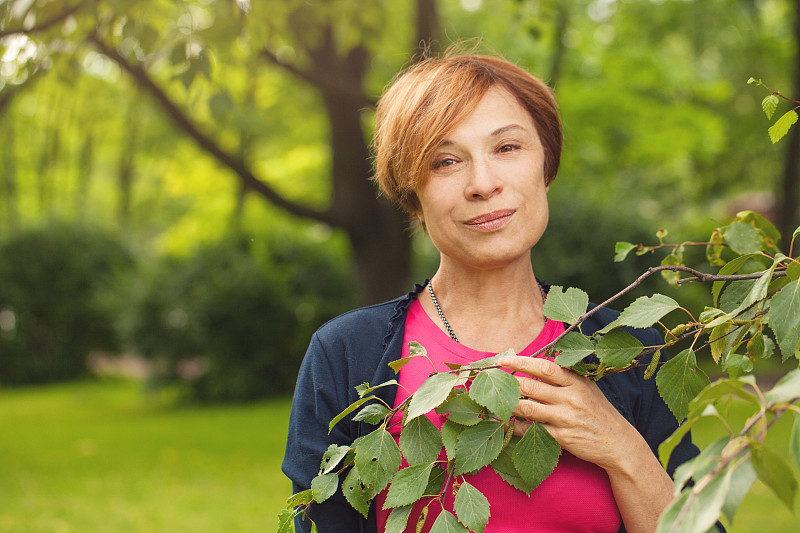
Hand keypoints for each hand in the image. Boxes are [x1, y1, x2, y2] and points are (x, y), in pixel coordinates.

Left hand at [498, 355, 642, 472]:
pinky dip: (516, 426)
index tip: (503, 360)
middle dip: (508, 383)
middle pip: (531, 386)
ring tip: (495, 401)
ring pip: (527, 407)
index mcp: (576, 382)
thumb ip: (564, 377)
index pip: (544, 367)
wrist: (619, 444)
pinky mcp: (562, 437)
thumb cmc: (598, 412)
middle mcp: (570, 398)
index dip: (521, 362)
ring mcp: (565, 418)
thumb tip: (535, 365)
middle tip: (493, 381)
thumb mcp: (587, 388)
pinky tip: (507, 422)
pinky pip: (532, 429)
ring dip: (508, 404)